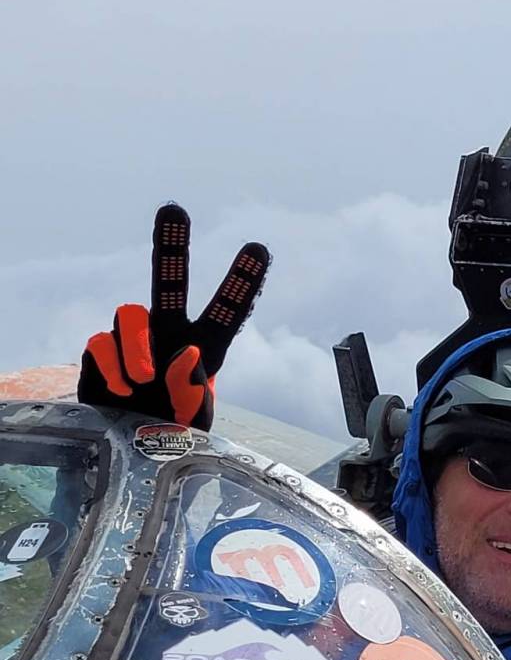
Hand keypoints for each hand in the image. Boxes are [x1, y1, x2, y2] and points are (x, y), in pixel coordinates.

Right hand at [77, 203, 269, 429]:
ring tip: (144, 379)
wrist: (128, 451)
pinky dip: (112, 366)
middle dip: (170, 245)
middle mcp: (168, 334)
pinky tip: (122, 389)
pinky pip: (102, 343)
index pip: (227, 310)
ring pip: (129, 313)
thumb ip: (194, 388)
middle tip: (174, 209)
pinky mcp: (102, 351)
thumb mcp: (194, 419)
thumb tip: (188, 351)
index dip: (242, 281)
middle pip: (169, 282)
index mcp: (204, 348)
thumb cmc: (172, 431)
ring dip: (137, 345)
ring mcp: (133, 340)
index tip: (259, 248)